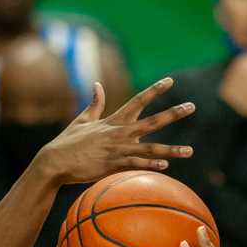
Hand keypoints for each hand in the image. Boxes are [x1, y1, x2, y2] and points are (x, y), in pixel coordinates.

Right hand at [33, 78, 194, 184]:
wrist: (55, 161)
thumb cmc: (68, 143)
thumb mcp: (82, 120)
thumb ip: (94, 103)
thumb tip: (97, 85)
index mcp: (113, 120)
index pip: (138, 100)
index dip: (155, 90)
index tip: (170, 80)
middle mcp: (119, 132)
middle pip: (153, 121)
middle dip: (173, 114)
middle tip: (192, 106)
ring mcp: (118, 149)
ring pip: (151, 148)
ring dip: (172, 150)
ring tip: (190, 151)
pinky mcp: (113, 165)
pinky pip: (137, 164)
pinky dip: (151, 164)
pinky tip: (165, 166)